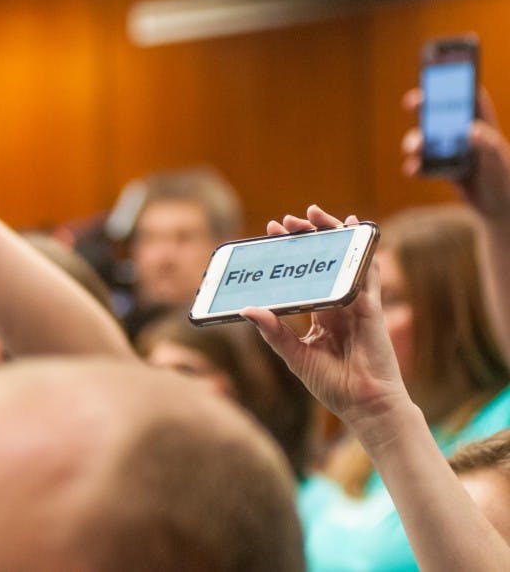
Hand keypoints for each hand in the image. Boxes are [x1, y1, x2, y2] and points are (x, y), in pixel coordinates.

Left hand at [240, 205, 409, 427]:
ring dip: (331, 234)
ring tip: (312, 213)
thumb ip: (273, 332)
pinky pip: (366, 271)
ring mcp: (356, 303)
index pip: (304, 276)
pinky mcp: (370, 307)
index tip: (272, 233)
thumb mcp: (294, 355)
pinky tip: (355, 227)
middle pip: (322, 262)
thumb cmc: (333, 385)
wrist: (364, 405)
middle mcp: (338, 305)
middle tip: (287, 220)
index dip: (290, 255)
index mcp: (322, 315)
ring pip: (343, 259)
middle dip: (306, 237)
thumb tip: (247, 309)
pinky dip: (362, 248)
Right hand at [401, 88, 509, 219]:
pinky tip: (413, 169)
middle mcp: (462, 131)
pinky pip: (422, 163)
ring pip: (425, 138)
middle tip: (412, 102)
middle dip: (423, 105)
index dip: (454, 82)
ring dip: (415, 141)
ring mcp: (449, 148)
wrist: (499, 205)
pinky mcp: (440, 166)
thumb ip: (486, 142)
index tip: (440, 74)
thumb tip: (469, 130)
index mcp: (481, 121)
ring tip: (413, 149)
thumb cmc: (504, 176)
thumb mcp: (498, 157)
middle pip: (438, 112)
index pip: (468, 95)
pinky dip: (414, 165)